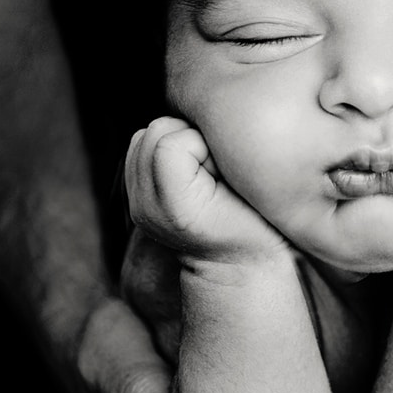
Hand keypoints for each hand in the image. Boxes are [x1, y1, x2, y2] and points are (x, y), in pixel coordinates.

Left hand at [125, 116, 287, 263]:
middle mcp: (148, 207)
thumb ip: (227, 158)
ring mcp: (137, 204)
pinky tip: (185, 171)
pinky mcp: (135, 199)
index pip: (173, 141)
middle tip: (211, 167)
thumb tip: (212, 123)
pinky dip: (161, 150)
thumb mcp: (255, 194)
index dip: (204, 144)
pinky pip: (139, 150)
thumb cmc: (256, 229)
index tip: (223, 172)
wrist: (237, 268)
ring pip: (143, 136)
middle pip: (153, 131)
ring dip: (172, 141)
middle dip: (186, 136)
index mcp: (177, 207)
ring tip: (198, 168)